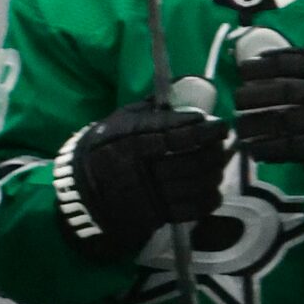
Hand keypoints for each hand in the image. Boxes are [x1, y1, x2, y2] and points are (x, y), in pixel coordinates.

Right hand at [55, 103, 232, 257]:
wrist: (80, 193)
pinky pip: (193, 208)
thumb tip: (185, 88)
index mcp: (132, 142)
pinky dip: (209, 198)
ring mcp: (150, 196)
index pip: (177, 135)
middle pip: (193, 160)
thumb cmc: (102, 150)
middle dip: (215, 151)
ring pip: (197, 184)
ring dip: (215, 172)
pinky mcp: (156, 216)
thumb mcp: (118, 123)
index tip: (219, 126)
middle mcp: (142, 170)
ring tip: (217, 164)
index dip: (204, 130)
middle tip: (223, 144)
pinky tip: (211, 188)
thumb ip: (151, 110)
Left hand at [234, 44, 303, 217]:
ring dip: (258, 124)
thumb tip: (264, 70)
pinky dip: (270, 149)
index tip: (245, 67)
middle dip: (259, 93)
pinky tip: (254, 152)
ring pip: (288, 119)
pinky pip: (294, 147)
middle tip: (236, 98)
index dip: (272, 63)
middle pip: (292, 89)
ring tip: (239, 129)